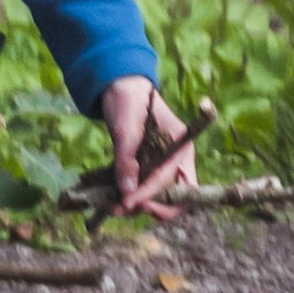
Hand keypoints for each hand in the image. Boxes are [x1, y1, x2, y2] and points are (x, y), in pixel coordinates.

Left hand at [100, 75, 197, 218]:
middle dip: (152, 206)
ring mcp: (164, 164)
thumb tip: (127, 191)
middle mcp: (178, 160)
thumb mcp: (126, 127)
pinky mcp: (149, 166)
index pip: (169, 179)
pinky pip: (146, 187)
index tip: (128, 202)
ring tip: (112, 207)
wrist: (120, 85)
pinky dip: (133, 195)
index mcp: (181, 147)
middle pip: (176, 195)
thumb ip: (126, 158)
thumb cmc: (127, 100)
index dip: (149, 194)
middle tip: (123, 208)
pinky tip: (113, 199)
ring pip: (160, 195)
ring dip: (139, 204)